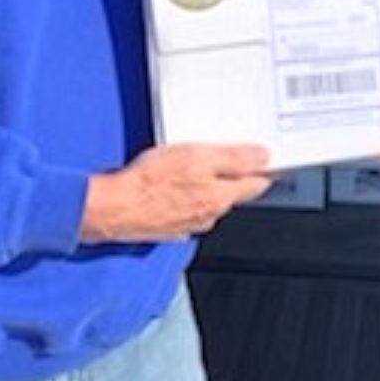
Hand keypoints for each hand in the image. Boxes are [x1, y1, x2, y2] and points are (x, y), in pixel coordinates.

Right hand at [80, 143, 271, 243]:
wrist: (112, 207)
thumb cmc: (150, 182)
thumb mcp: (197, 158)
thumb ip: (234, 160)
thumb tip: (262, 158)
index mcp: (220, 198)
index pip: (255, 185)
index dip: (263, 169)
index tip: (267, 160)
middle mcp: (208, 216)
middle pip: (232, 193)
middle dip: (236, 176)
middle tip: (233, 154)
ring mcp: (188, 224)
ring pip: (209, 201)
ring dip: (209, 185)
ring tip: (197, 164)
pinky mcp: (168, 226)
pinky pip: (186, 208)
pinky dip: (186, 196)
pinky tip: (175, 183)